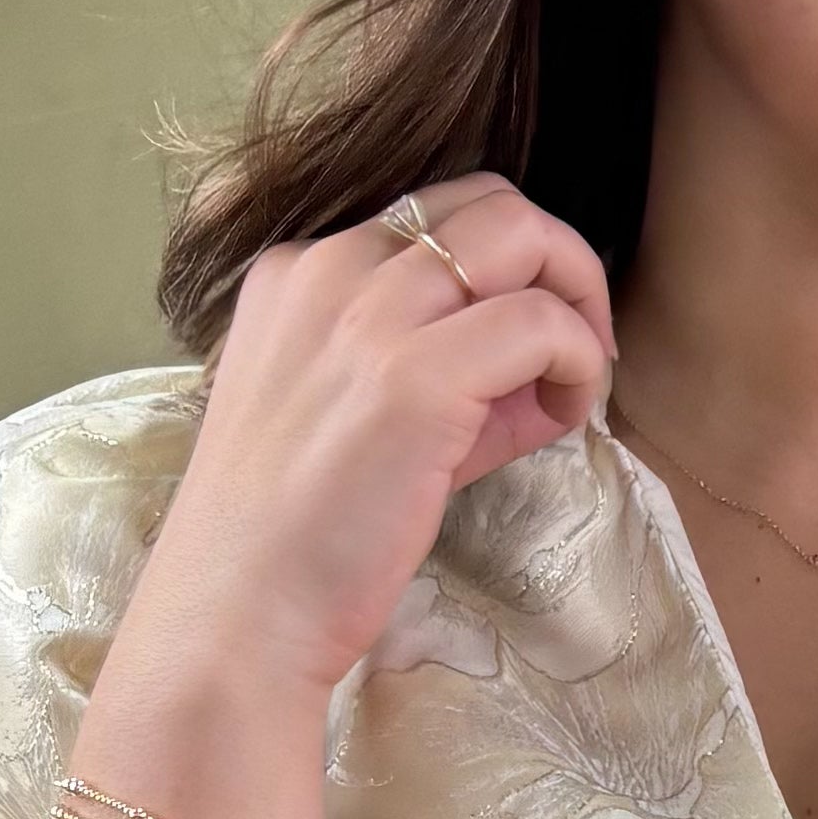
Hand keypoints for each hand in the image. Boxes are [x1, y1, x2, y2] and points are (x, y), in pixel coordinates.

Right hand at [122, 176, 616, 701]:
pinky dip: (578, 359)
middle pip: (492, 202)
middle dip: (560, 263)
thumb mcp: (356, 422)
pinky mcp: (413, 378)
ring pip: (523, 236)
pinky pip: (541, 322)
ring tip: (575, 382)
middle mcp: (327, 271)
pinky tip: (564, 414)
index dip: (506, 269)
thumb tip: (543, 367)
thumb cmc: (293, 539)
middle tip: (580, 346)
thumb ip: (443, 376)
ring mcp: (368, 318)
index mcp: (299, 273)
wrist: (237, 616)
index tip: (527, 345)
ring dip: (578, 303)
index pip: (437, 214)